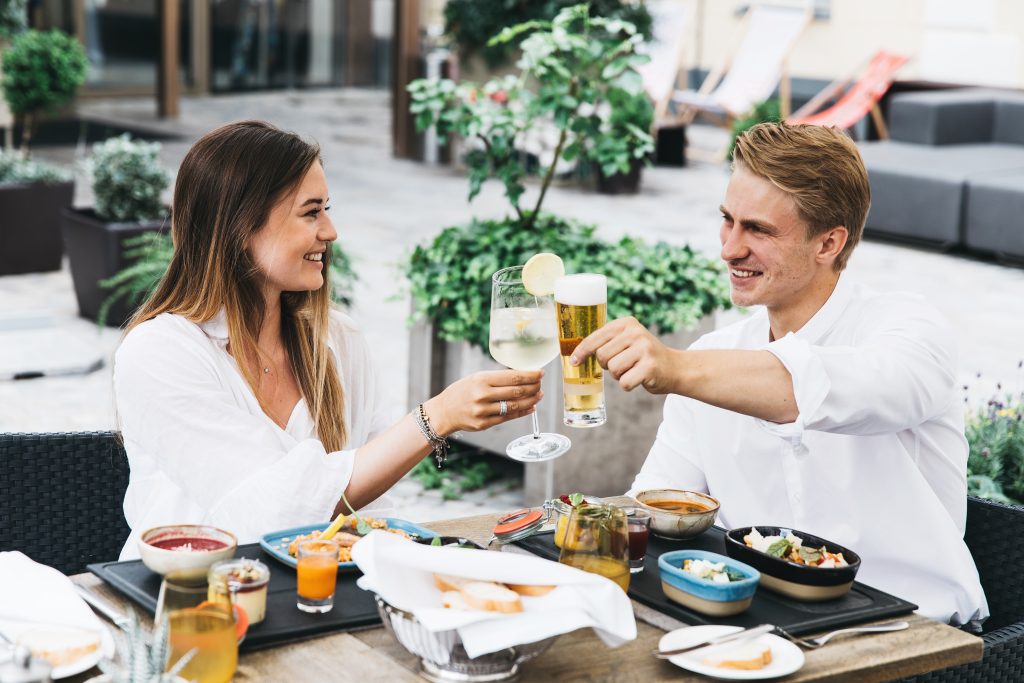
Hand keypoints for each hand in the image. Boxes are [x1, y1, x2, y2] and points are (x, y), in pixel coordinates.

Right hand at [425, 369, 542, 433]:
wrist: (444, 412)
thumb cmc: (461, 392)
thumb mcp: (476, 378)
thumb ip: (497, 379)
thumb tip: (522, 376)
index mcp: (481, 380)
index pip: (512, 377)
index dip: (530, 375)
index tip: (540, 373)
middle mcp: (483, 396)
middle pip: (516, 391)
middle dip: (533, 387)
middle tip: (541, 384)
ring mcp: (483, 411)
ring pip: (515, 406)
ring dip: (531, 400)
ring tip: (539, 395)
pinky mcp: (484, 424)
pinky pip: (508, 418)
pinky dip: (522, 412)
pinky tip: (531, 407)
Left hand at [571, 317, 678, 393]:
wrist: (675, 368)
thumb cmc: (643, 357)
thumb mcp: (627, 341)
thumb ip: (607, 342)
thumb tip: (575, 355)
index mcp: (627, 323)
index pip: (595, 337)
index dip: (582, 351)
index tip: (574, 361)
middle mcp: (635, 333)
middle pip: (602, 356)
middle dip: (607, 365)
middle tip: (623, 364)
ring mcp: (644, 349)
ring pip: (612, 369)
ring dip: (619, 375)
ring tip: (633, 369)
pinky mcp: (650, 367)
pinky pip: (624, 382)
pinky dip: (628, 385)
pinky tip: (640, 378)